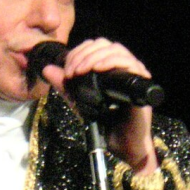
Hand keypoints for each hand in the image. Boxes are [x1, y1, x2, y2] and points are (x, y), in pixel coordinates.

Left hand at [41, 38, 157, 174]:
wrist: (122, 144)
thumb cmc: (105, 124)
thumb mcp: (79, 102)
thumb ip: (65, 86)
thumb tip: (48, 69)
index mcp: (110, 67)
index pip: (95, 46)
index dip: (78, 52)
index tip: (66, 70)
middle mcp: (123, 67)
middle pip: (104, 44)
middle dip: (83, 54)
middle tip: (72, 72)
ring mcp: (134, 73)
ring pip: (116, 50)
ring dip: (94, 57)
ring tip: (81, 71)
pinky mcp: (141, 83)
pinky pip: (130, 63)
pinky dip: (112, 62)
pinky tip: (98, 69)